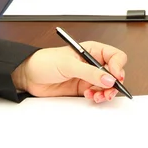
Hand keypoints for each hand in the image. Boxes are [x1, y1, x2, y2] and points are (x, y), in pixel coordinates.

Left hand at [11, 41, 127, 102]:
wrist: (29, 76)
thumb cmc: (44, 62)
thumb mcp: (69, 65)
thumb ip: (90, 73)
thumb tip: (109, 79)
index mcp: (92, 50)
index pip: (115, 56)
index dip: (118, 66)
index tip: (114, 76)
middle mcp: (93, 63)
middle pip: (115, 73)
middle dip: (114, 83)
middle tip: (108, 90)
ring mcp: (89, 77)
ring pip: (108, 86)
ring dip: (105, 92)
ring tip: (97, 95)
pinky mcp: (83, 88)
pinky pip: (98, 94)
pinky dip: (97, 97)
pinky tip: (89, 96)